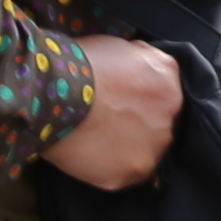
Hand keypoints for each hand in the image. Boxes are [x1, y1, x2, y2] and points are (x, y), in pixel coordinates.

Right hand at [49, 35, 182, 190]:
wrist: (51, 93)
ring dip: (128, 149)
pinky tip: (90, 156)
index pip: (167, 94)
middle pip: (162, 125)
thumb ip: (142, 62)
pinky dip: (110, 168)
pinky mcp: (133, 172)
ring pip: (147, 152)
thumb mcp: (120, 47)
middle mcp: (170, 113)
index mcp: (168, 78)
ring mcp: (154, 147)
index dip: (146, 100)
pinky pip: (125, 174)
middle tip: (111, 123)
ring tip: (98, 141)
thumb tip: (141, 70)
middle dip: (141, 125)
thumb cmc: (79, 64)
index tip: (128, 103)